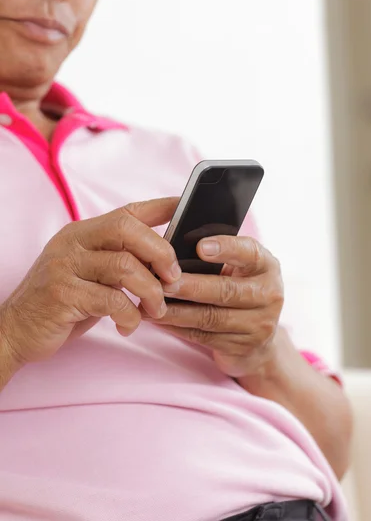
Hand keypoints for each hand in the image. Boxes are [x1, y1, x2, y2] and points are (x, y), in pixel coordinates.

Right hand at [0, 198, 180, 367]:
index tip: (188, 207)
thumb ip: (121, 261)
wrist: (17, 328)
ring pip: (125, 266)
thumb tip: (168, 261)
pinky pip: (111, 300)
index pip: (129, 211)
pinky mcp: (62, 294)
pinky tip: (129, 325)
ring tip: (156, 310)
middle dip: (160, 252)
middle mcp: (73, 241)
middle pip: (128, 229)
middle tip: (174, 278)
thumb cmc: (65, 301)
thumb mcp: (93, 274)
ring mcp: (65, 265)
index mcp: (84, 232)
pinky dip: (130, 316)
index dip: (162, 207)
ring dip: (151, 292)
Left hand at [142, 236, 283, 377]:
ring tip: (152, 303)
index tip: (200, 246)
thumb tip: (173, 249)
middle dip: (192, 287)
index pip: (249, 253)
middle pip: (226, 290)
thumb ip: (216, 256)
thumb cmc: (238, 287)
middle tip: (164, 282)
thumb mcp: (238, 267)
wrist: (258, 338)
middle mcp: (268, 295)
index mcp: (266, 266)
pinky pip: (202, 336)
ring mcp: (258, 325)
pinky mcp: (241, 348)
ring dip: (177, 311)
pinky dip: (177, 327)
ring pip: (211, 317)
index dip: (226, 248)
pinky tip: (158, 319)